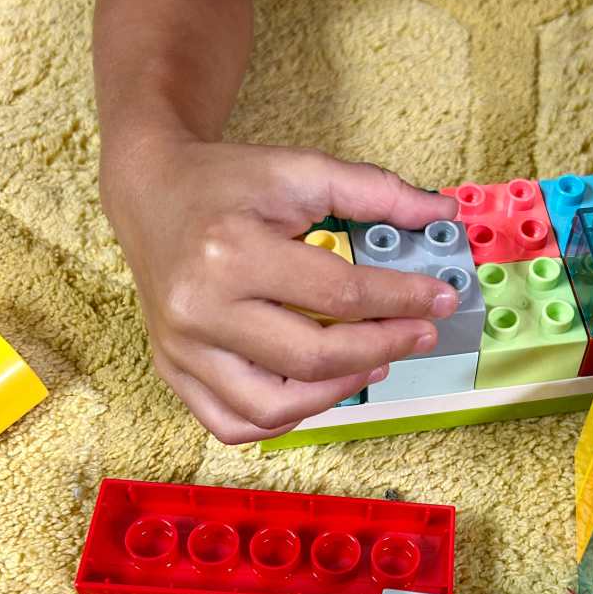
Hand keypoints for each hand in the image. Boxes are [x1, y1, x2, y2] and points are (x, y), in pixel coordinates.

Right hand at [100, 139, 459, 442]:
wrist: (151, 194)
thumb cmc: (226, 183)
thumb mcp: (299, 169)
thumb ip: (373, 190)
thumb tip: (441, 214)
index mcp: (230, 251)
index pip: (338, 293)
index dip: (402, 299)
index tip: (441, 298)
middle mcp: (198, 309)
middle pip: (311, 358)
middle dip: (383, 348)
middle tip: (421, 334)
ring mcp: (181, 349)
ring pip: (272, 407)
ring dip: (338, 391)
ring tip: (375, 362)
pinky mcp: (172, 370)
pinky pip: (234, 423)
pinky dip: (285, 416)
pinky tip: (319, 387)